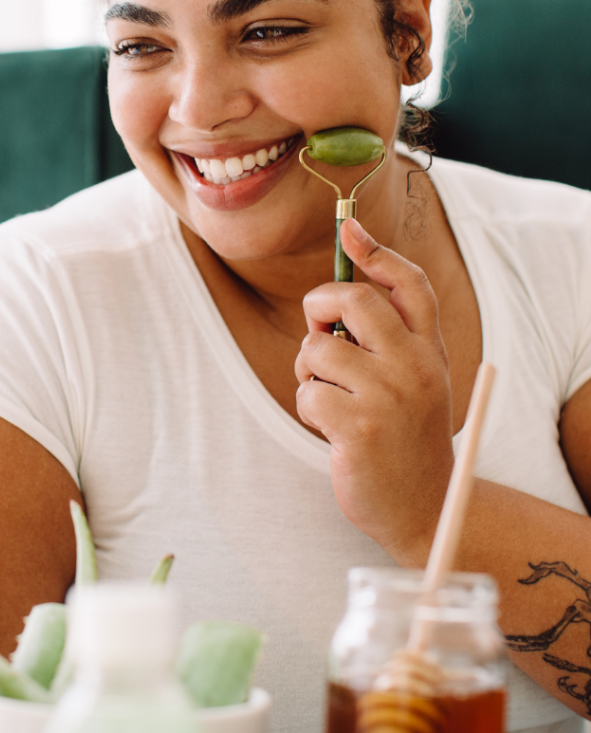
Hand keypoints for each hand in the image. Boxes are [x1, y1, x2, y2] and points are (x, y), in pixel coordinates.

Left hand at [294, 218, 454, 560]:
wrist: (421, 507)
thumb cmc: (402, 434)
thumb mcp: (411, 380)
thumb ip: (384, 339)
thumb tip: (329, 294)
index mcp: (429, 349)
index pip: (410, 284)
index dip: (377, 251)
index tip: (349, 228)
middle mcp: (416, 366)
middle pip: (354, 299)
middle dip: (317, 305)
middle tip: (317, 330)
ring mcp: (390, 396)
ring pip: (318, 348)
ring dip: (309, 371)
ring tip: (328, 395)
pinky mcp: (361, 428)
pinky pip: (307, 392)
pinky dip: (307, 405)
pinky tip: (329, 427)